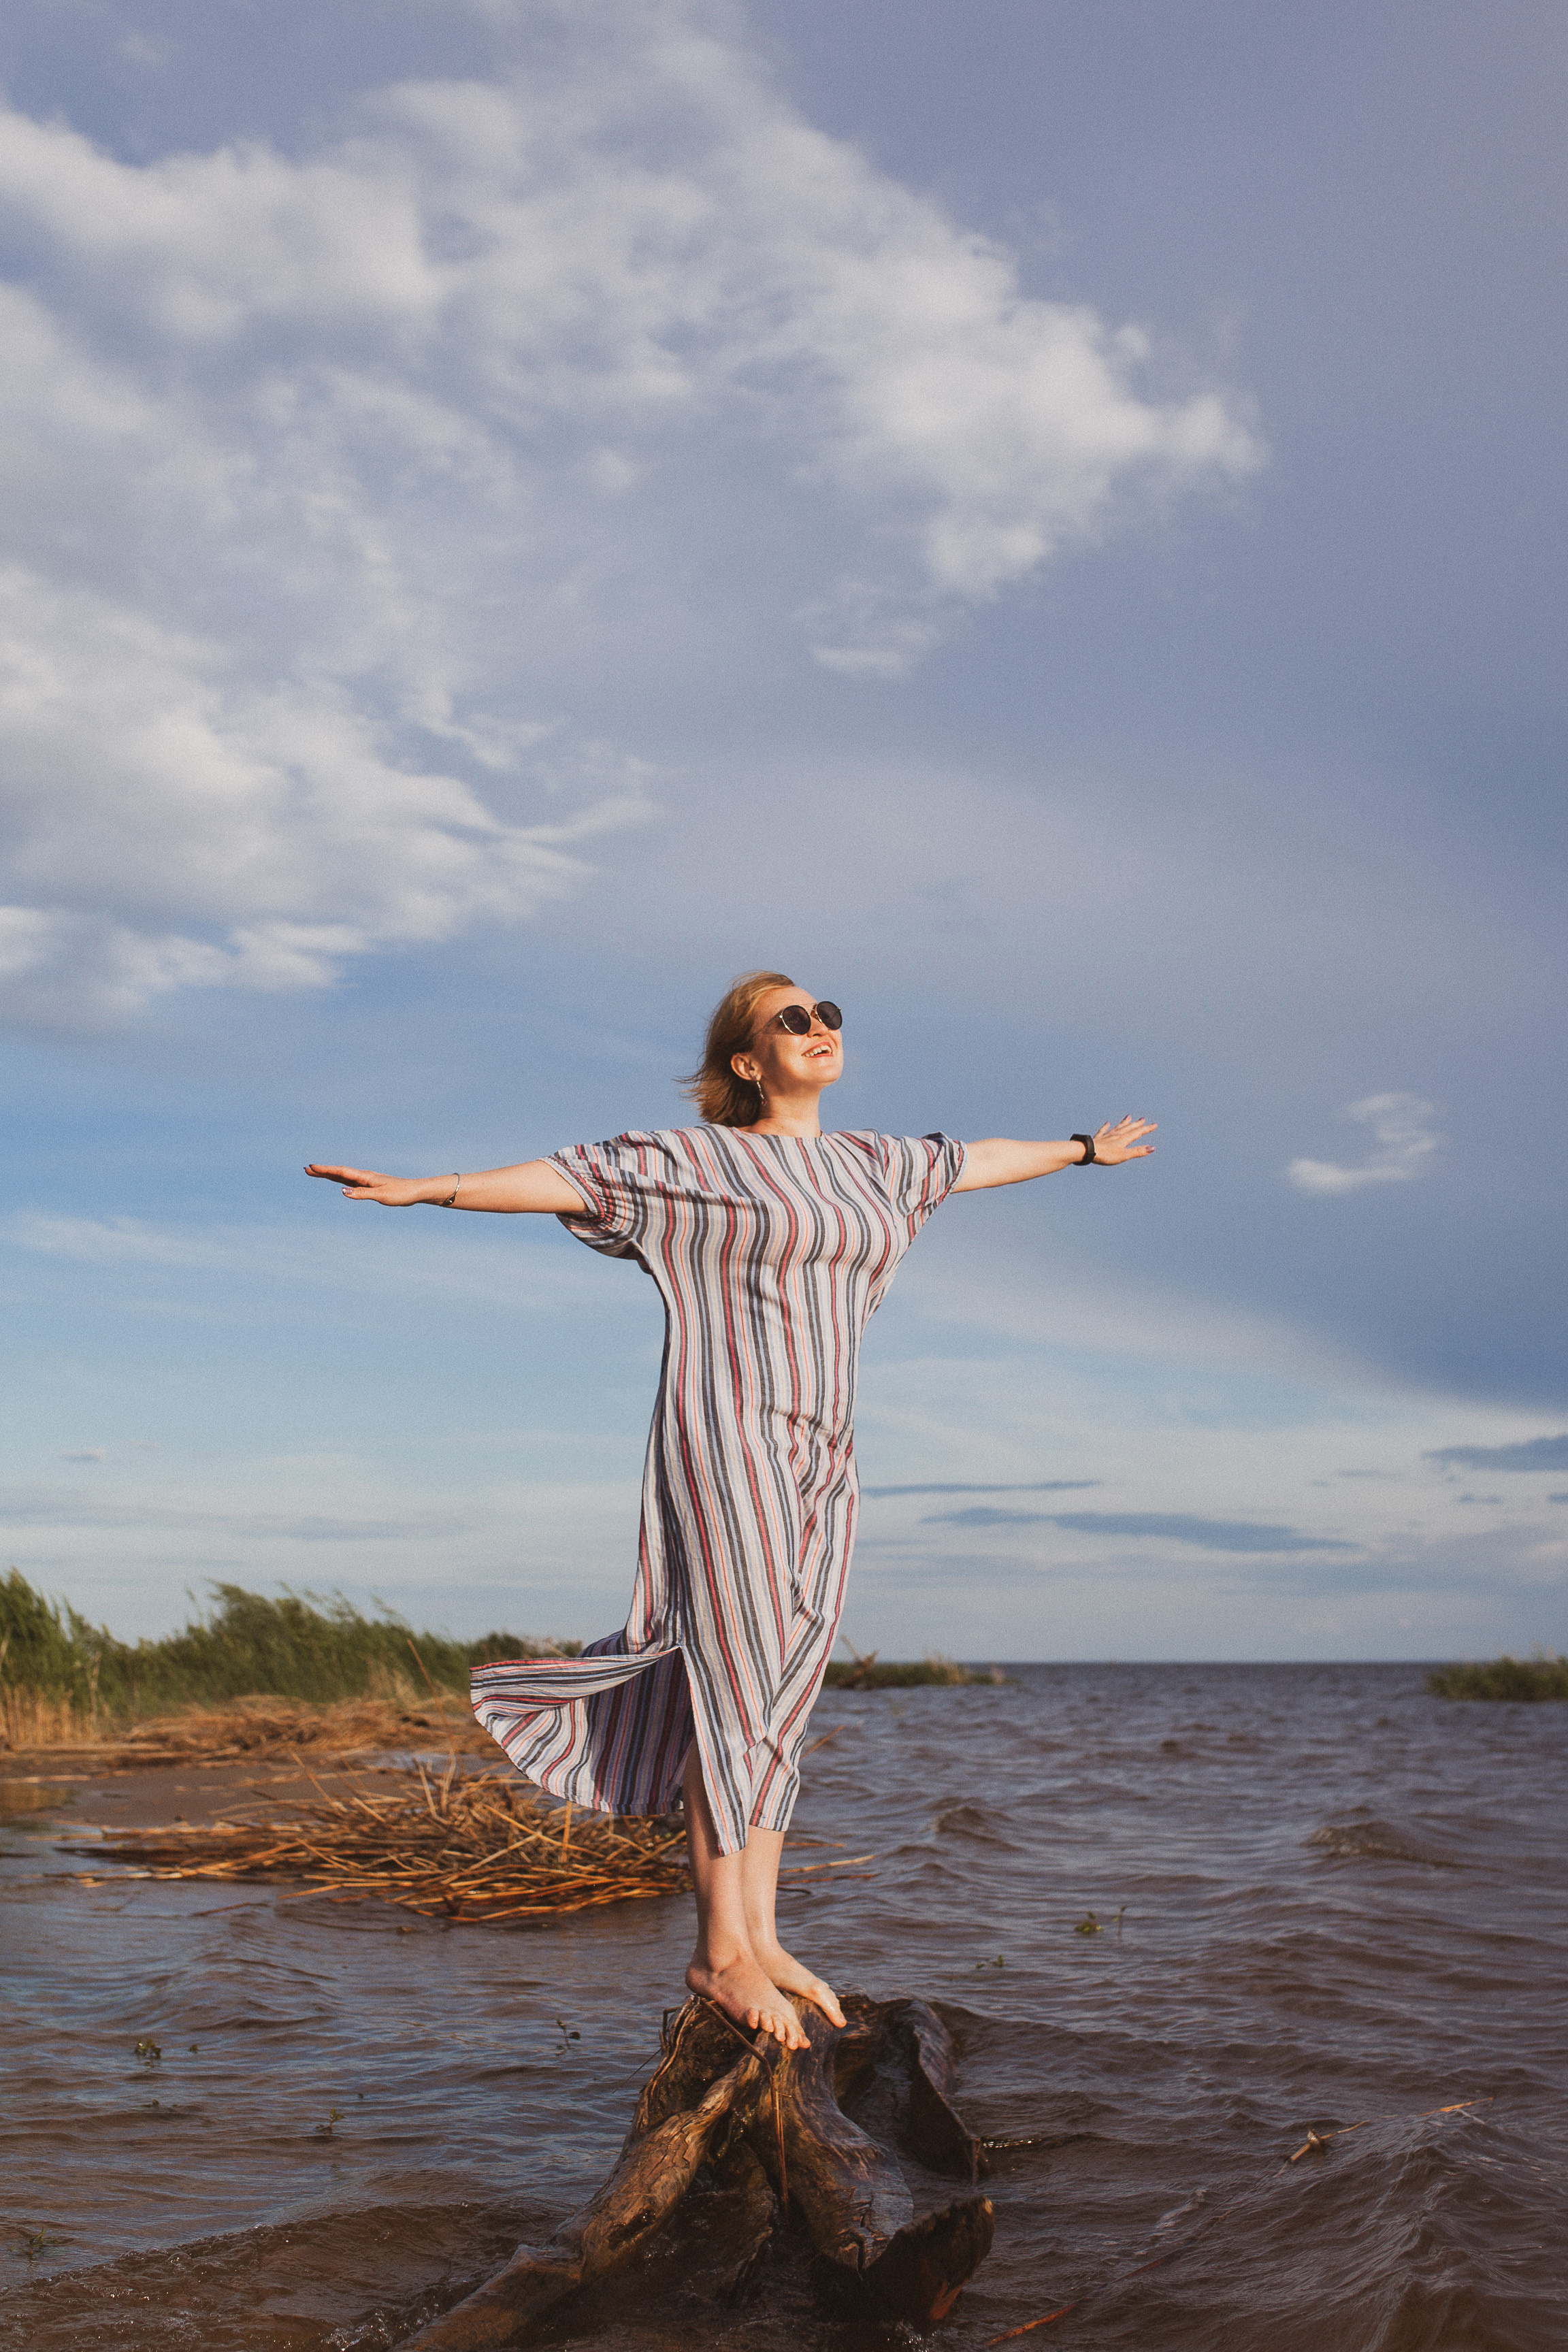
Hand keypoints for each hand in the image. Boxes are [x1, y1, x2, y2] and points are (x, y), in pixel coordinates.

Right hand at [304, 1163, 441, 1205]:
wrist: (415, 1191)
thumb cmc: (400, 1193)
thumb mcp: (381, 1196)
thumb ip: (361, 1194)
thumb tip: (342, 1191)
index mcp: (365, 1177)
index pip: (341, 1172)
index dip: (325, 1170)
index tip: (311, 1167)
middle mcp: (364, 1176)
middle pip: (339, 1172)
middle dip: (323, 1171)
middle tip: (306, 1169)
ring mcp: (367, 1180)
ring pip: (344, 1176)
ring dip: (330, 1174)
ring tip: (316, 1173)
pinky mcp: (371, 1185)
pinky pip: (351, 1180)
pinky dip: (340, 1179)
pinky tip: (338, 1180)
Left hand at [1090, 1117, 1155, 1164]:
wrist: (1088, 1151)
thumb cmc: (1106, 1155)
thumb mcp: (1124, 1155)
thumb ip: (1138, 1151)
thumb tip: (1152, 1148)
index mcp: (1124, 1139)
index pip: (1138, 1133)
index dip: (1147, 1129)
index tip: (1154, 1124)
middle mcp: (1116, 1135)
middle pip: (1129, 1128)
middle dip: (1137, 1124)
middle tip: (1143, 1119)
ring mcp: (1107, 1136)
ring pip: (1118, 1127)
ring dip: (1124, 1122)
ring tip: (1128, 1116)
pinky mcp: (1098, 1139)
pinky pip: (1103, 1130)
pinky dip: (1106, 1126)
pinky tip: (1107, 1123)